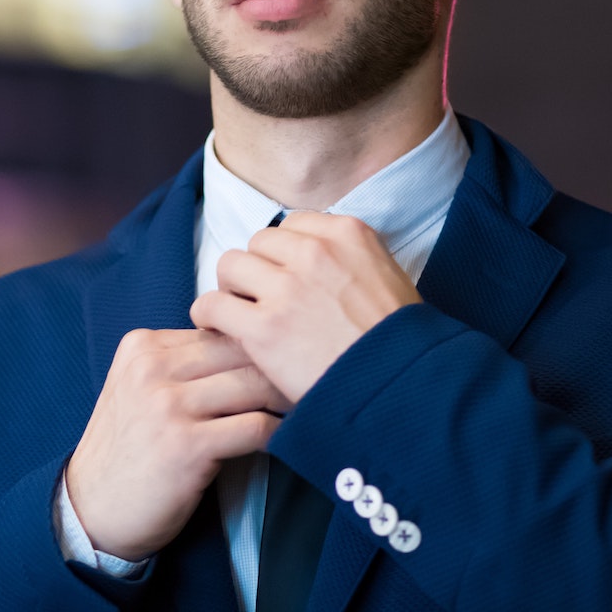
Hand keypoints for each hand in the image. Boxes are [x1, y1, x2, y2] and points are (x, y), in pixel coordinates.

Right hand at [66, 327, 284, 560]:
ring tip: (304, 403)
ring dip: (284, 396)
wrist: (90, 512)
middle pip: (240, 350)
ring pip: (252, 383)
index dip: (257, 342)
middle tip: (307, 376)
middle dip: (278, 363)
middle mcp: (152, 368)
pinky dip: (277, 431)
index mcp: (143, 346)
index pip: (219, 329)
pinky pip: (254, 426)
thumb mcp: (139, 388)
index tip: (285, 354)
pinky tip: (284, 437)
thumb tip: (252, 343)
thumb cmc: (129, 449)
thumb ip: (183, 362)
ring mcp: (167, 406)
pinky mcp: (186, 446)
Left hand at [191, 212, 420, 403]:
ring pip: (231, 265)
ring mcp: (287, 288)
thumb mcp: (388, 276)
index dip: (284, 253)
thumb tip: (320, 261)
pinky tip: (218, 328)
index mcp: (347, 233)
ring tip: (238, 311)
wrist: (401, 385)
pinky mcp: (264, 327)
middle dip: (258, 268)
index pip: (293, 225)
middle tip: (261, 297)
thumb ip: (351, 259)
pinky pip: (213, 305)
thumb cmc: (399, 341)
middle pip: (259, 242)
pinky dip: (210, 315)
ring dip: (231, 288)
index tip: (285, 274)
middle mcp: (314, 252)